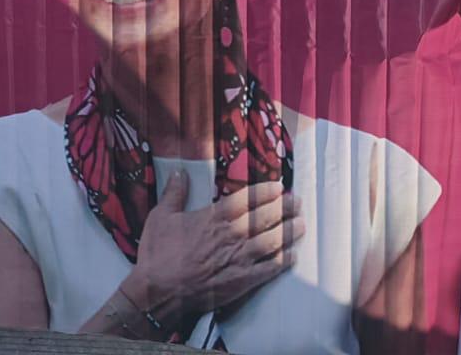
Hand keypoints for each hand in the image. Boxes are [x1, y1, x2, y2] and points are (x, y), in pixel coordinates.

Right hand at [122, 170, 302, 325]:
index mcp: (213, 217)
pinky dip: (283, 261)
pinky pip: (269, 269)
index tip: (278, 187)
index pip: (246, 199)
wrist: (161, 288)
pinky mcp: (242, 280)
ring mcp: (239, 258)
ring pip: (272, 241)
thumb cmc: (159, 251)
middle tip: (298, 202)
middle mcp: (231, 234)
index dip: (264, 191)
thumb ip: (174, 192)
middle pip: (264, 217)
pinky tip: (293, 256)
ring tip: (301, 224)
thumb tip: (179, 172)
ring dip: (288, 231)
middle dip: (284, 208)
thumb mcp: (161, 215)